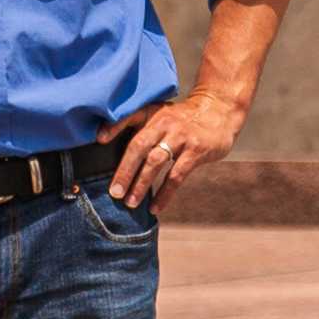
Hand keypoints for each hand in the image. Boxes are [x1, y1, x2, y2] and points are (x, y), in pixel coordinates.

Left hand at [113, 89, 245, 208]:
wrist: (220, 110)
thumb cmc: (183, 117)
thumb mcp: (161, 112)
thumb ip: (137, 124)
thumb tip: (102, 139)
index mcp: (153, 113)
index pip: (130, 117)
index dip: (114, 127)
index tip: (99, 141)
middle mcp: (165, 123)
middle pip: (139, 146)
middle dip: (125, 171)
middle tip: (114, 192)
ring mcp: (181, 137)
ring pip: (156, 162)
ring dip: (142, 185)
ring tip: (131, 203)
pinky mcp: (196, 151)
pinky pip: (176, 176)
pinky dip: (164, 194)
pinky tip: (155, 207)